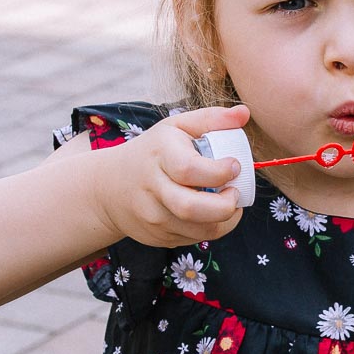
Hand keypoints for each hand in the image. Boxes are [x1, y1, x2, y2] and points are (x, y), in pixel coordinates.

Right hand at [89, 105, 248, 248]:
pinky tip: (211, 214)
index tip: (235, 166)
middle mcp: (152, 189)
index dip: (219, 171)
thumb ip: (212, 119)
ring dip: (225, 220)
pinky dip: (211, 229)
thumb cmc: (153, 152)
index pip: (188, 169)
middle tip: (235, 193)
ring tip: (228, 203)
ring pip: (199, 231)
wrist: (110, 188)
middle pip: (191, 208)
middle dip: (225, 206)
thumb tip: (244, 113)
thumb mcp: (176, 127)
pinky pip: (194, 239)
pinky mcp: (158, 237)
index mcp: (159, 155)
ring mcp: (153, 217)